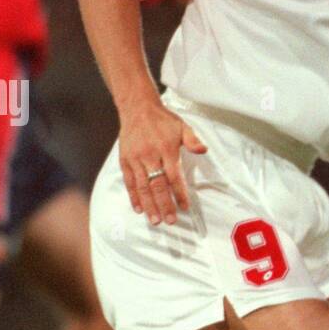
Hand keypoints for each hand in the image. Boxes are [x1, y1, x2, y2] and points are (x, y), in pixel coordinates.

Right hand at [118, 100, 206, 224]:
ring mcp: (135, 159)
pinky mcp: (125, 160)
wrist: (137, 108)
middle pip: (157, 185)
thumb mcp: (182, 126)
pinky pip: (129, 182)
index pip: (174, 176)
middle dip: (164, 204)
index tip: (184, 208)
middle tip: (170, 221)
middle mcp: (150, 156)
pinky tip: (139, 209)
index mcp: (166, 149)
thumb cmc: (163, 120)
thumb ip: (193, 140)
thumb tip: (203, 150)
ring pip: (142, 186)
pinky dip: (133, 196)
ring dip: (149, 205)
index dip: (179, 193)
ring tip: (155, 220)